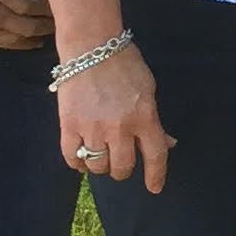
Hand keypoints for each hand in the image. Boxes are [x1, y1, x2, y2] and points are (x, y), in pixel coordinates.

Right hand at [56, 42, 173, 190]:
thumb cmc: (125, 65)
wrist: (91, 47)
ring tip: (102, 155)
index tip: (155, 188)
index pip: (155, 156)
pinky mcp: (68, 126)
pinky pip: (72, 158)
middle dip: (124, 169)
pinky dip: (78, 163)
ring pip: (98, 166)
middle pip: (123, 167)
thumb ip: (155, 121)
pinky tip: (82, 158)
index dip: (156, 176)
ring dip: (101, 165)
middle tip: (121, 161)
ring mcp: (93, 128)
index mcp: (145, 117)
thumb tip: (166, 144)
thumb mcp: (149, 91)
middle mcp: (120, 127)